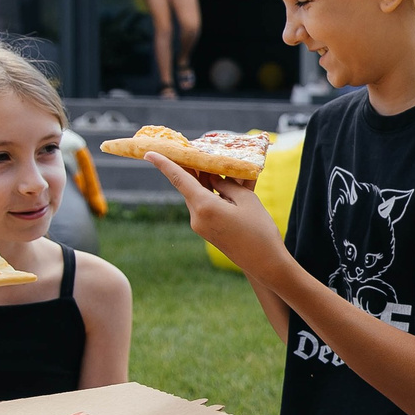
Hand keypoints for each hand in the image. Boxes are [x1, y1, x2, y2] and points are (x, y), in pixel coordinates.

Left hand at [151, 153, 285, 271]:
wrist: (265, 263)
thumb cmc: (259, 230)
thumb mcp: (247, 199)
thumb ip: (227, 184)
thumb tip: (213, 178)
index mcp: (204, 206)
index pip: (179, 179)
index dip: (164, 164)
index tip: (149, 153)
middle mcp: (197, 217)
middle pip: (190, 186)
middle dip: (194, 169)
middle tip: (199, 150)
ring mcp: (201, 226)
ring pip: (199, 196)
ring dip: (207, 181)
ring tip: (220, 166)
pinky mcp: (208, 231)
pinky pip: (207, 206)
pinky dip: (214, 194)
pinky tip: (228, 185)